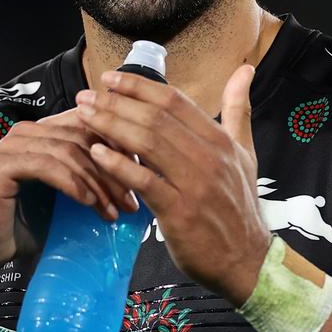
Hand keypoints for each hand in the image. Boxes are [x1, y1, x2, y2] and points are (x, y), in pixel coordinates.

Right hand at [0, 108, 136, 280]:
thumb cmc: (24, 224)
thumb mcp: (65, 195)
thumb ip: (89, 177)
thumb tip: (136, 176)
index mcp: (44, 131)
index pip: (91, 125)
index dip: (120, 147)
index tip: (143, 175)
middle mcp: (28, 131)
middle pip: (84, 137)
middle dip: (113, 169)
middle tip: (131, 201)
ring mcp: (13, 145)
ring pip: (69, 151)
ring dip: (97, 182)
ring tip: (113, 210)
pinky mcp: (3, 165)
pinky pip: (48, 166)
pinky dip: (73, 184)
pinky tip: (89, 203)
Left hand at [75, 65, 271, 303]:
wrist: (246, 261)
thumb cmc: (239, 206)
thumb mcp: (245, 153)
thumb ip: (238, 110)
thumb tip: (244, 70)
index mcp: (220, 139)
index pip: (174, 101)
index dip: (139, 86)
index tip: (109, 78)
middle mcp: (209, 156)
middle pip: (155, 118)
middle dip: (116, 103)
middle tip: (85, 96)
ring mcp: (195, 184)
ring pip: (147, 144)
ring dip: (111, 126)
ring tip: (85, 117)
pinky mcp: (180, 212)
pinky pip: (144, 181)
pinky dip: (119, 165)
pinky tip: (96, 154)